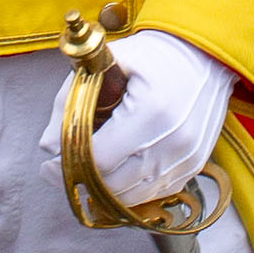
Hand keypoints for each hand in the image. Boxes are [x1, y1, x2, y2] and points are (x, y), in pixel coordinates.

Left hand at [39, 30, 234, 207]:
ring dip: (105, 191)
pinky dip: (130, 190)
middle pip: (114, 187)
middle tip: (60, 169)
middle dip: (81, 181)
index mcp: (151, 111)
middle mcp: (173, 141)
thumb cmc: (155, 54)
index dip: (67, 164)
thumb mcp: (108, 61)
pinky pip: (154, 195)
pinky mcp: (193, 167)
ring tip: (85, 171)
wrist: (206, 56)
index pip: (99, 159)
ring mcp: (187, 159)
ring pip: (133, 198)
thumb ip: (72, 98)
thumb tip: (47, 144)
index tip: (48, 162)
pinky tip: (115, 172)